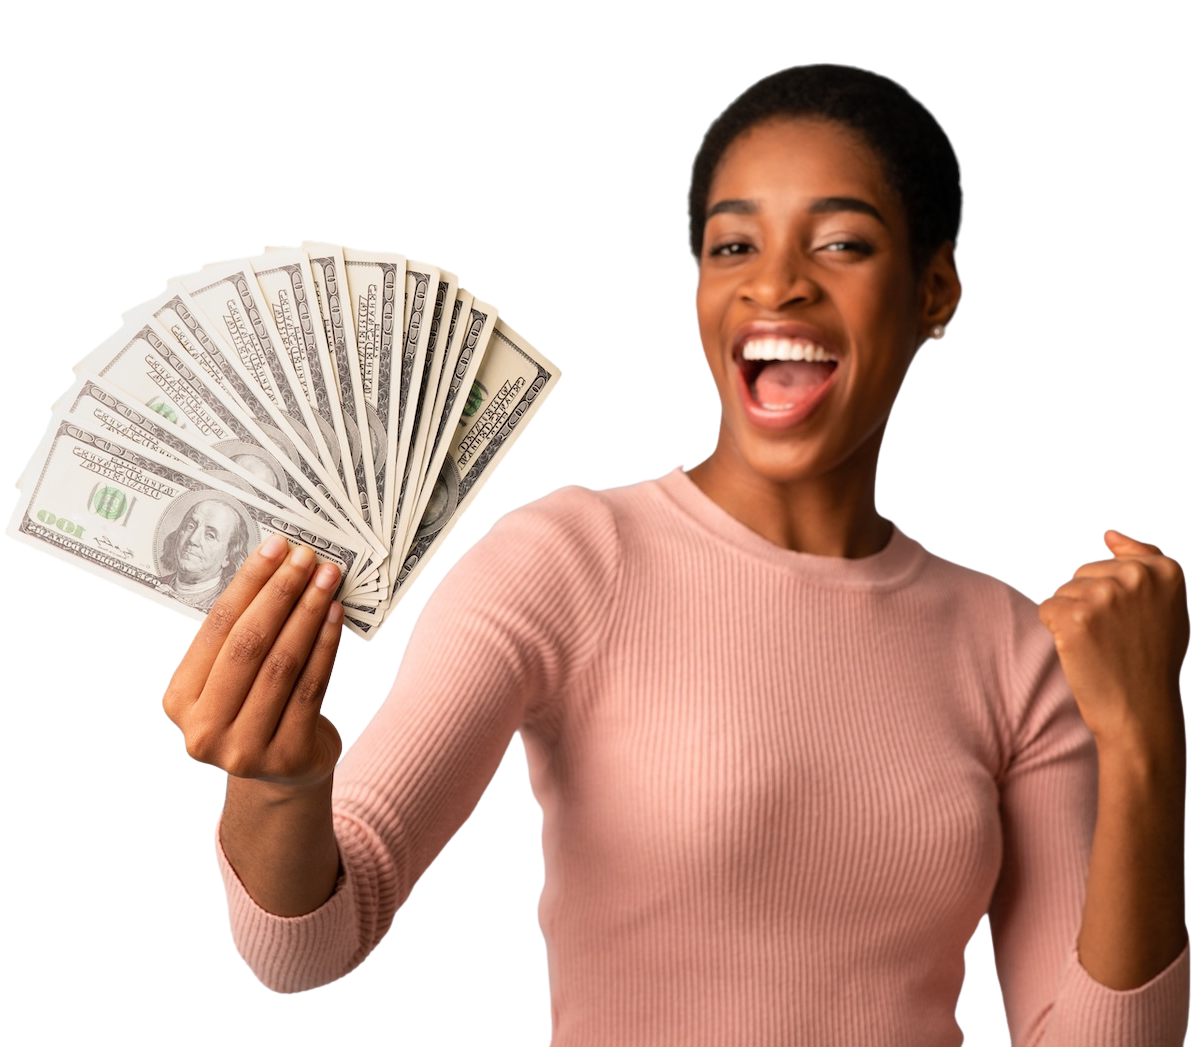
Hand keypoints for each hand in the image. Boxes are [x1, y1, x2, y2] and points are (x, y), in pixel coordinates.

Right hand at [162, 534, 344, 788]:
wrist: (283, 773)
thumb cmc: (257, 708)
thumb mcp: (231, 678)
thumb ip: (241, 634)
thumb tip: (275, 563)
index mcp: (179, 701)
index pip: (216, 628)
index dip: (248, 583)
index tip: (275, 547)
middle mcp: (203, 730)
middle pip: (249, 645)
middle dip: (281, 593)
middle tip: (306, 557)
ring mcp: (244, 749)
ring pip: (282, 664)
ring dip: (308, 613)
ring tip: (327, 579)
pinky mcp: (287, 756)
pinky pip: (310, 687)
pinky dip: (325, 646)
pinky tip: (336, 616)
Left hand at [1037, 530, 1188, 749]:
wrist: (1141, 711)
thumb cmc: (1152, 658)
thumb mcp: (1168, 605)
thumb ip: (1145, 561)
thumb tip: (1108, 532)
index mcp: (1167, 569)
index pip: (1114, 560)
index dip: (1118, 597)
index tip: (1134, 624)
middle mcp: (1136, 576)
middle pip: (1084, 573)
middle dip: (1091, 603)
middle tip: (1116, 639)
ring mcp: (1104, 594)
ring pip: (1064, 591)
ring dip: (1073, 617)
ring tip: (1101, 646)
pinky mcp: (1074, 615)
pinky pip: (1047, 609)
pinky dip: (1056, 630)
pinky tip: (1081, 650)